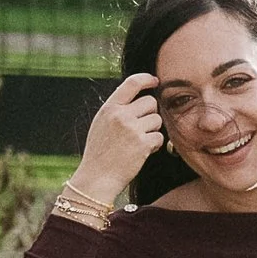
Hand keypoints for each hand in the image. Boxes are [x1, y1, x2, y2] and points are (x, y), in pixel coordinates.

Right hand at [73, 73, 163, 206]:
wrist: (96, 178)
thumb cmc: (100, 153)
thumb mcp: (102, 124)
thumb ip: (117, 109)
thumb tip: (139, 96)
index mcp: (109, 108)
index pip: (131, 83)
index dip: (146, 79)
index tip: (154, 81)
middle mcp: (121, 115)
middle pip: (151, 102)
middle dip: (150, 114)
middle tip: (141, 128)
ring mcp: (132, 129)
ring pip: (157, 119)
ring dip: (152, 130)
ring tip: (138, 142)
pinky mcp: (143, 144)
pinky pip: (159, 137)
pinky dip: (155, 145)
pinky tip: (142, 152)